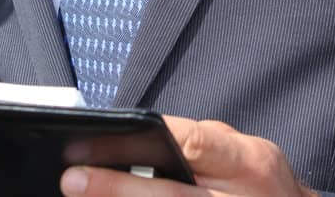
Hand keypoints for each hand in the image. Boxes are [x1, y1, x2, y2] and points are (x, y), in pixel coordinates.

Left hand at [61, 116, 317, 196]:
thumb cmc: (261, 189)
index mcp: (251, 163)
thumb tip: (131, 147)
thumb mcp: (243, 158)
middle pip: (172, 196)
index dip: (138, 145)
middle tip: (73, 181)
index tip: (91, 145)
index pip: (190, 143)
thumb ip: (198, 149)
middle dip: (117, 189)